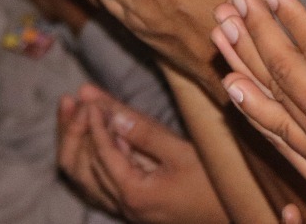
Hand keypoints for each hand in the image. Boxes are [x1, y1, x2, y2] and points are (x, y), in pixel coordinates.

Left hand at [57, 84, 228, 223]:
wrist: (236, 219)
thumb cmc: (215, 187)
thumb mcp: (182, 153)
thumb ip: (143, 132)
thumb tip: (109, 111)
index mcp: (133, 193)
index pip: (100, 153)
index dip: (93, 120)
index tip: (88, 94)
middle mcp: (124, 206)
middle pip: (80, 168)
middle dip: (72, 130)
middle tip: (69, 100)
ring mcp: (127, 210)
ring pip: (84, 178)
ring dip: (75, 144)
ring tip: (72, 113)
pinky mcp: (134, 208)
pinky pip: (97, 186)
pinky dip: (88, 160)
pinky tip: (93, 141)